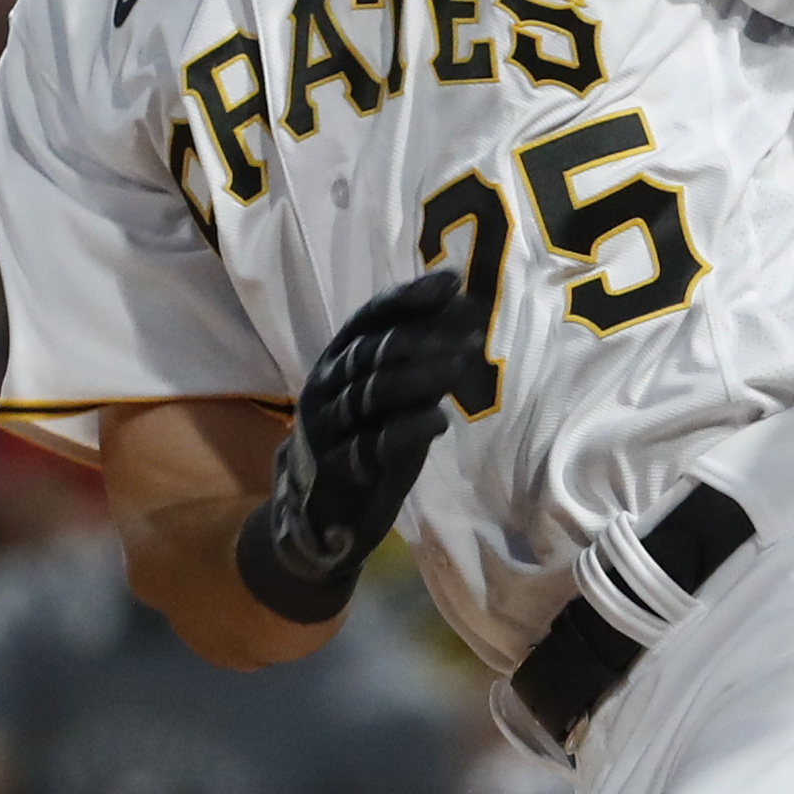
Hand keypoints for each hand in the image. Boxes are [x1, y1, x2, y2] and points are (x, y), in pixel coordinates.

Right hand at [234, 270, 481, 621]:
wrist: (323, 510)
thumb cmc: (362, 438)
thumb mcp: (388, 395)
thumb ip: (418, 358)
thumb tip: (467, 312)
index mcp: (337, 359)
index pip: (370, 318)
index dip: (408, 298)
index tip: (451, 283)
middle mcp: (326, 386)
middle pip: (372, 353)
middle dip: (421, 336)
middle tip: (470, 330)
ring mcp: (326, 428)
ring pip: (371, 394)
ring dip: (418, 377)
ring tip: (461, 365)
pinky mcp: (337, 468)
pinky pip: (372, 445)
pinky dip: (406, 431)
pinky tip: (438, 420)